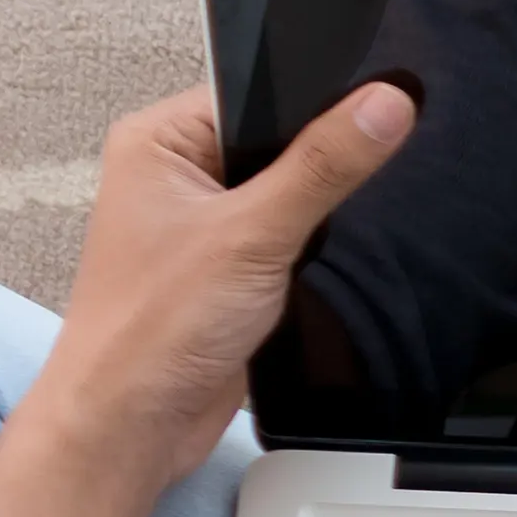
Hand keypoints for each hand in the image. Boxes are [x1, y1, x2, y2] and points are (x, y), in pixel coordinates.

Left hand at [7, 83, 414, 495]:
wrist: (133, 425)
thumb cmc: (151, 330)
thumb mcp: (253, 234)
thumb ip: (325, 165)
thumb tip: (384, 106)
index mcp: (157, 140)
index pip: (256, 91)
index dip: (311, 107)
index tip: (365, 118)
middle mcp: (172, 175)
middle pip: (277, 143)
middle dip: (309, 177)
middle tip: (309, 212)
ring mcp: (196, 224)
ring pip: (284, 196)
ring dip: (304, 224)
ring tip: (290, 252)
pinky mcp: (221, 269)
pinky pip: (282, 240)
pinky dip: (299, 257)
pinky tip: (294, 277)